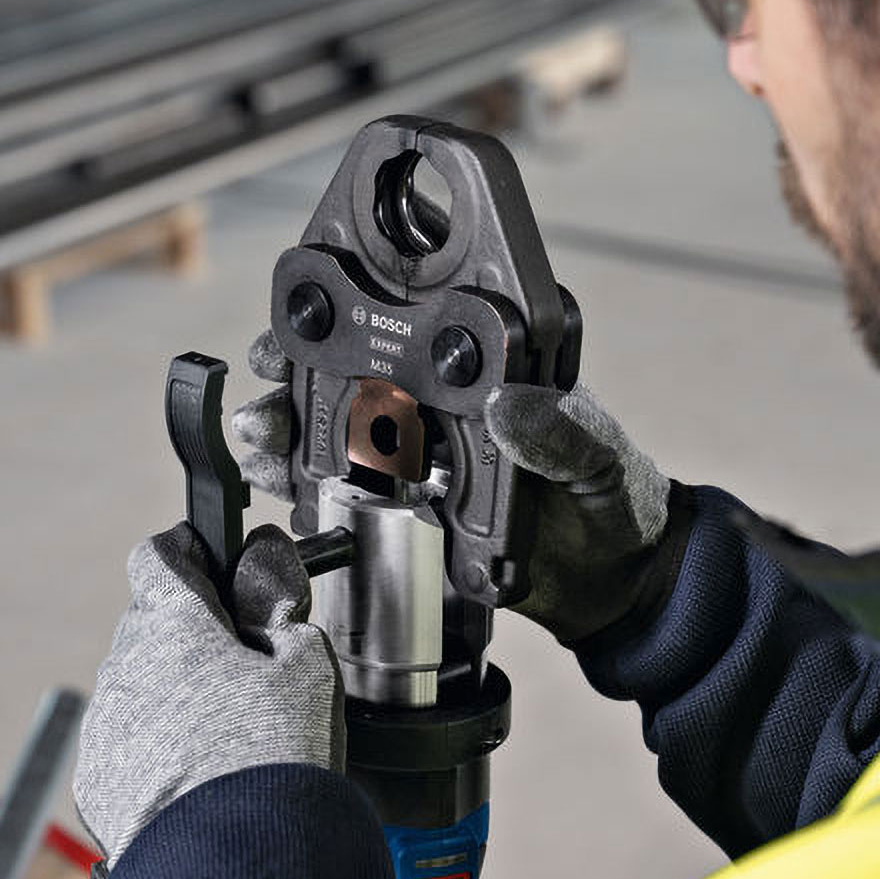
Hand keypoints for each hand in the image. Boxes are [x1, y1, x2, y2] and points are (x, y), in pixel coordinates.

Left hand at [73, 521, 342, 869]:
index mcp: (172, 622)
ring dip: (174, 691)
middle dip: (191, 631)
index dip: (190, 551)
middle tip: (243, 660)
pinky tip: (200, 770)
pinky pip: (126, 741)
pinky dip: (156, 745)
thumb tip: (267, 563)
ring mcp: (105, 724)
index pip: (159, 554)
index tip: (212, 560)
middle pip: (152, 622)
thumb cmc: (270, 761)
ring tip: (227, 730)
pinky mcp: (97, 777)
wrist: (231, 862)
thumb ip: (281, 605)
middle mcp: (125, 664)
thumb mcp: (305, 666)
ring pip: (138, 684)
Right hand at [228, 327, 673, 645]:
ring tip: (264, 434)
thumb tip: (512, 404)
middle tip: (271, 372)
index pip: (419, 311)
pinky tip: (277, 481)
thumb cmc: (615, 502)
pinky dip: (297, 483)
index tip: (327, 296)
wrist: (612, 587)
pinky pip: (336, 490)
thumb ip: (565, 431)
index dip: (364, 291)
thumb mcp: (604, 458)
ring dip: (287, 423)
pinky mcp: (397, 508)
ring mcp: (413, 453)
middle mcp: (439, 400)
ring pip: (330, 424)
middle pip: (351, 364)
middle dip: (298, 361)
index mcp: (487, 367)